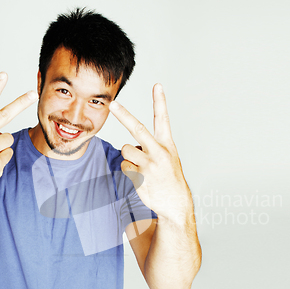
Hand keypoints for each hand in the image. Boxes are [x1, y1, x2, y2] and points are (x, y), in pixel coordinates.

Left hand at [109, 84, 192, 223]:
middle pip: (137, 128)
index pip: (163, 119)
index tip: (157, 85)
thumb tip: (132, 145)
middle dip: (124, 115)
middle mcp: (159, 152)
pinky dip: (128, 169)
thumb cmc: (170, 178)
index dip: (160, 101)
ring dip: (129, 156)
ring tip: (141, 166)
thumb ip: (153, 147)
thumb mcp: (169, 158)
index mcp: (167, 144)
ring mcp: (149, 164)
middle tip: (113, 104)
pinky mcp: (140, 176)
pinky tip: (139, 176)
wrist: (176, 202)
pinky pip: (124, 165)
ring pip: (126, 150)